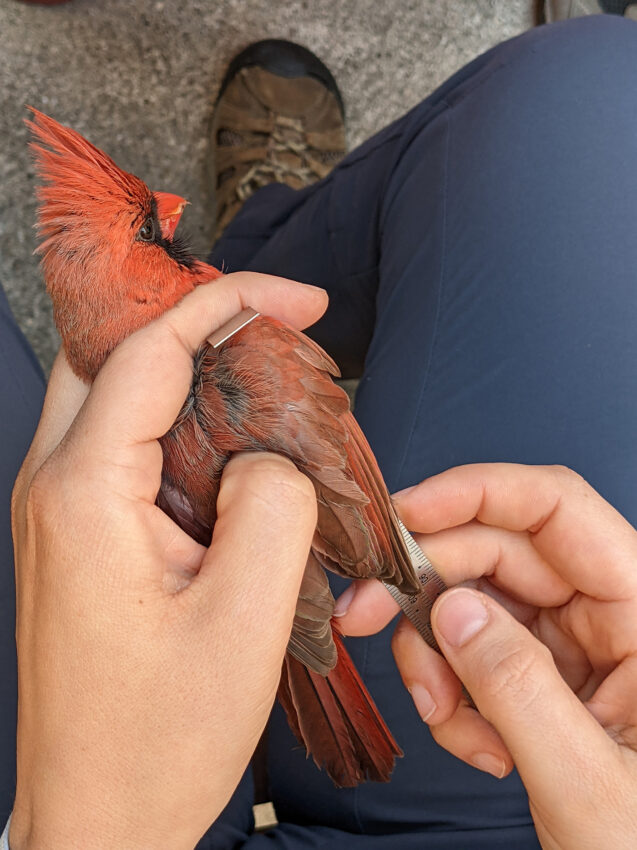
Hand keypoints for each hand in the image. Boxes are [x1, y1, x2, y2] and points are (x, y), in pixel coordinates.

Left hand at [10, 273, 325, 849]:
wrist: (97, 816)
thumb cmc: (160, 739)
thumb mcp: (245, 622)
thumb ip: (273, 508)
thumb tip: (271, 457)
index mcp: (87, 494)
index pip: (151, 351)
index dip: (231, 305)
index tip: (301, 301)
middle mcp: (54, 487)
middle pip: (112, 352)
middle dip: (194, 319)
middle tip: (275, 329)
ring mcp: (59, 511)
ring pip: (114, 393)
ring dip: (187, 369)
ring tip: (266, 380)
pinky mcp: (78, 535)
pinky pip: (123, 445)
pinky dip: (178, 421)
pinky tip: (233, 445)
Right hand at [336, 464, 636, 848]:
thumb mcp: (591, 784)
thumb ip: (518, 690)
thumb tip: (450, 608)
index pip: (557, 508)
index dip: (476, 493)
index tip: (403, 514)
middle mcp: (607, 614)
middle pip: (497, 553)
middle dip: (426, 586)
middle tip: (362, 614)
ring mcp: (571, 645)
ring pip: (473, 602)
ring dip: (436, 654)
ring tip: (440, 714)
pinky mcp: (541, 676)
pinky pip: (472, 652)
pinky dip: (451, 690)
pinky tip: (474, 741)